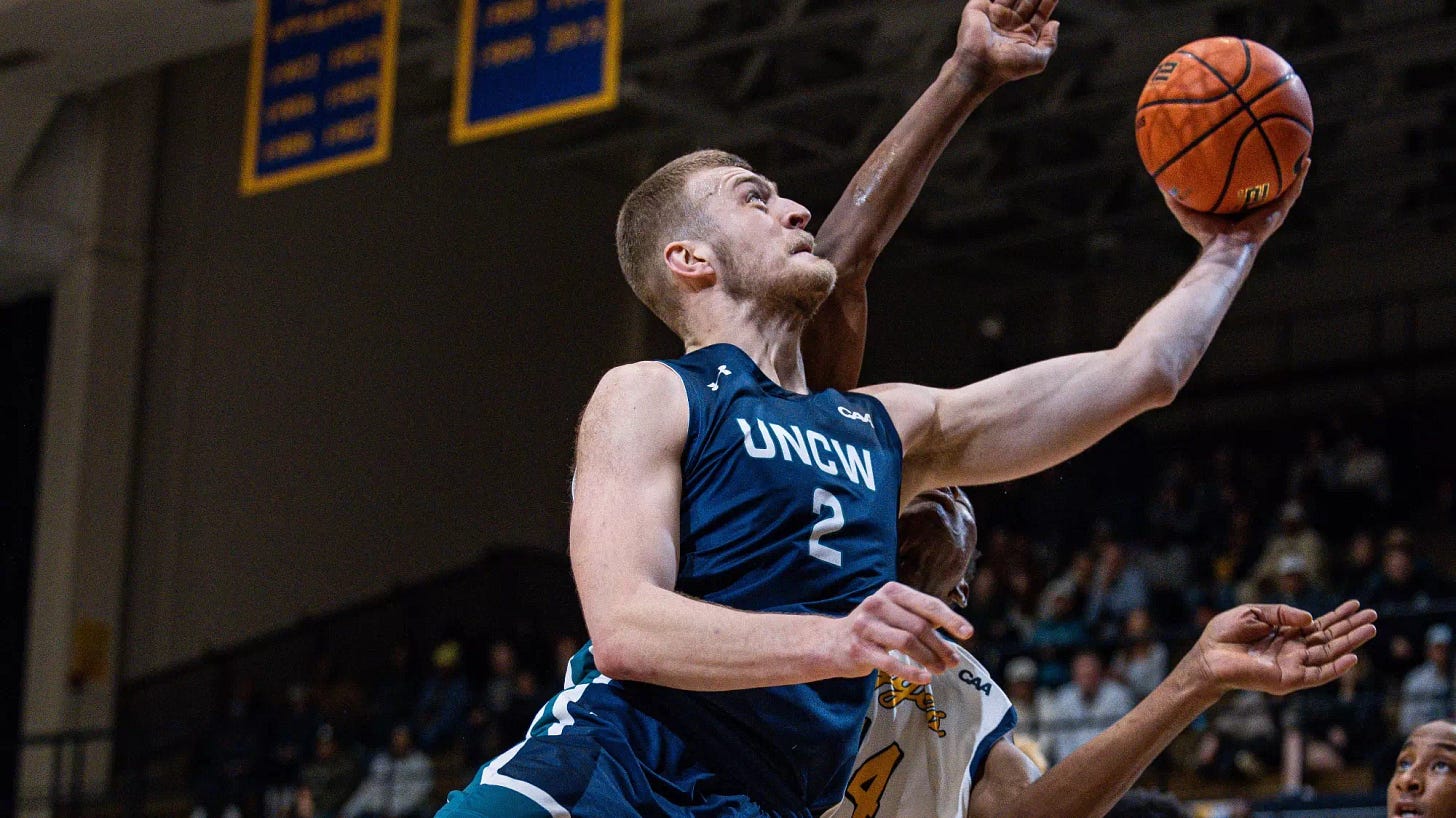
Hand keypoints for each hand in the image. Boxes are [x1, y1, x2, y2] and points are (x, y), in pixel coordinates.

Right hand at [832, 581, 973, 683]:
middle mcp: (877, 604)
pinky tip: (924, 678)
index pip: (927, 604)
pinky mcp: (859, 649)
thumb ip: (919, 617)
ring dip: (929, 659)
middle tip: (953, 662)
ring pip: (907, 642)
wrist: (830, 643)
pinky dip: (910, 671)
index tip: (968, 634)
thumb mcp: (893, 613)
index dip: (950, 619)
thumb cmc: (872, 629)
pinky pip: (890, 662)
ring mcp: (866, 626)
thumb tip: (955, 631)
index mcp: (891, 592)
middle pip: (919, 626)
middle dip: (941, 646)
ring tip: (940, 670)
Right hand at [953, 0, 1060, 87]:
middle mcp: (1010, 24)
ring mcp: (995, 15)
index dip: (1049, 2)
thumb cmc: (1006, 67)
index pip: (1040, 13)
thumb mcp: (1038, 60)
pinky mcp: (979, 8)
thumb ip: (1050, 42)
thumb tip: (1055, 23)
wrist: (978, 65)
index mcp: (1023, 35)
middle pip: (1028, 0)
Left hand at [1165, 160, 1310, 248]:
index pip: (1244, 184)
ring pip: (1286, 184)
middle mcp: (1257, 206)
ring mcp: (1271, 209)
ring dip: (1293, 167)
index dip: (1246, 170)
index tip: (1247, 150)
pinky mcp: (1280, 211)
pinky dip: (1300, 176)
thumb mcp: (1187, 212)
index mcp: (1238, 205)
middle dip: (1271, 164)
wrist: (1226, 249)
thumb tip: (1158, 182)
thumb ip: (1175, 197)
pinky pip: (1294, 190)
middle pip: (1266, 181)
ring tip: (1301, 146)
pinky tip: (1306, 160)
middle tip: (1276, 143)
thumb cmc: (1207, 235)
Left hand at [1184, 600, 1376, 697]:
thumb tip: (1311, 618)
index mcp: (1286, 634)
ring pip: (1329, 655)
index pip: (1319, 625)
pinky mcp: (1288, 680)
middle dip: (1351, 627)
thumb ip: (1282, 613)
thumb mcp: (1254, 613)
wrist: (1207, 656)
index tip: (1357, 605)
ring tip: (1371, 629)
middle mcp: (1294, 651)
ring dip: (1351, 643)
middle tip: (1374, 615)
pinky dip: (1335, 668)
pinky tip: (1352, 658)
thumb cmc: (1225, 634)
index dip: (1338, 616)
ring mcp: (1293, 666)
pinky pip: (1317, 675)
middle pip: (1330, 639)